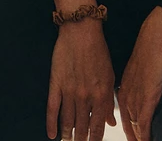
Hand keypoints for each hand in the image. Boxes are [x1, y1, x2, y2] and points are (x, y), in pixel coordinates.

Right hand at [46, 20, 115, 140]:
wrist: (81, 32)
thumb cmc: (98, 52)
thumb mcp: (110, 77)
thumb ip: (109, 101)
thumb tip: (110, 122)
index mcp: (102, 95)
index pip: (98, 126)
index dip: (96, 139)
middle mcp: (86, 96)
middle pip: (82, 126)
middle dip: (82, 140)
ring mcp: (70, 91)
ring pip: (68, 120)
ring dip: (68, 135)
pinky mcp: (56, 83)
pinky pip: (53, 108)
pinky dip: (52, 123)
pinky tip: (52, 135)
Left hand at [118, 13, 161, 140]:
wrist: (155, 36)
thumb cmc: (149, 49)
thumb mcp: (139, 70)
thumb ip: (138, 84)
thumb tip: (143, 94)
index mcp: (123, 87)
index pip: (121, 115)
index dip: (126, 128)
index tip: (127, 138)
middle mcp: (127, 94)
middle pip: (127, 123)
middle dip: (131, 136)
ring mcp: (137, 96)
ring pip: (134, 125)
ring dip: (138, 138)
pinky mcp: (147, 96)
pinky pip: (144, 121)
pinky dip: (144, 134)